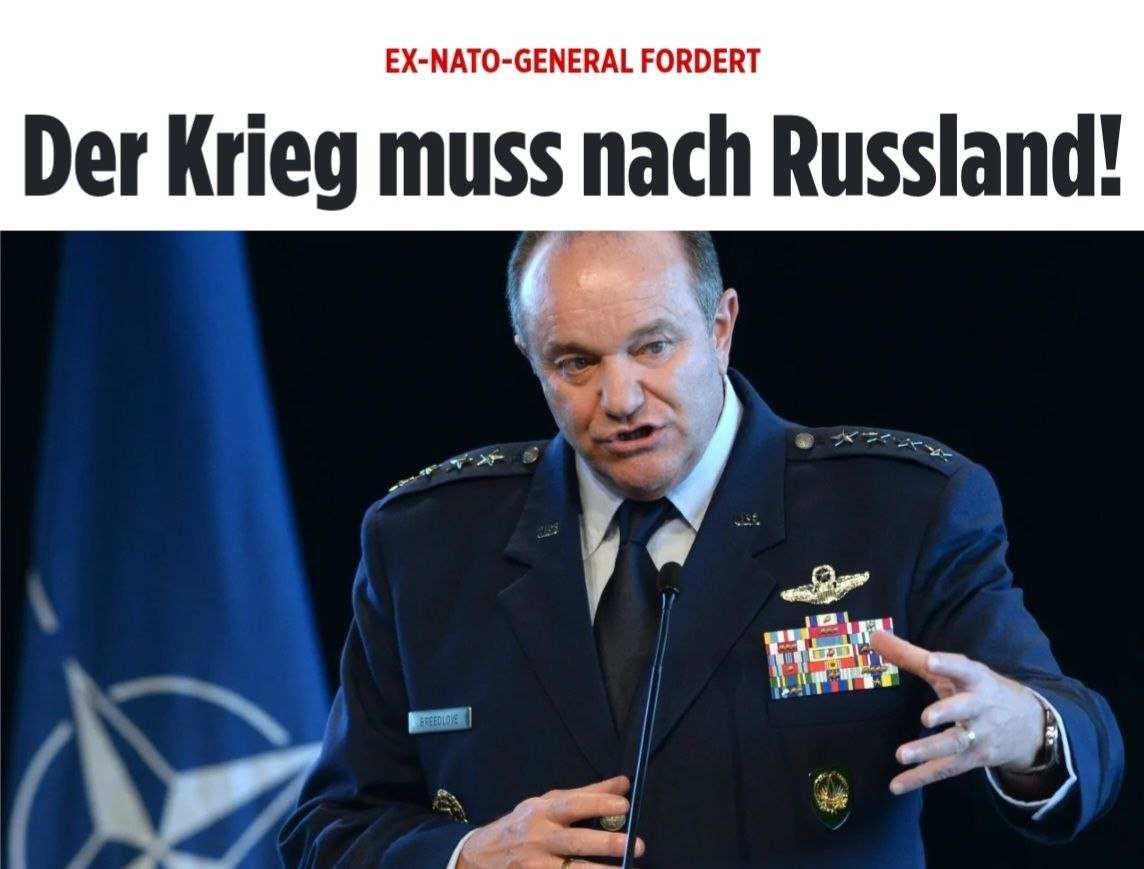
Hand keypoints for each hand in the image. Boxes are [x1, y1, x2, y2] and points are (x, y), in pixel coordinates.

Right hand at [457, 775, 645, 867]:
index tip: (624, 806)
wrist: (480, 856)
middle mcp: (538, 838)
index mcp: (542, 812)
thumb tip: (622, 784)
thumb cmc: (522, 825)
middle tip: (636, 845)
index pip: (573, 805)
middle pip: (575, 841)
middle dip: (607, 843)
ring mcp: (535, 865)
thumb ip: (586, 795)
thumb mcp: (546, 804)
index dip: (598, 804)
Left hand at [870, 632, 1044, 794]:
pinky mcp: (973, 759)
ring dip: (929, 750)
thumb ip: (911, 655)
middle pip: (965, 709)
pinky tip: (896, 785)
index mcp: (975, 679)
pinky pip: (945, 769)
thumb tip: (874, 636)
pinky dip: (920, 778)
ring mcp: (979, 735)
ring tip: (901, 755)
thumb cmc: (976, 689)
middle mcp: (979, 707)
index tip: (930, 661)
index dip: (948, 664)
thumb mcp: (951, 671)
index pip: (962, 669)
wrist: (1028, 725)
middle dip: (948, 712)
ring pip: (955, 744)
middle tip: (926, 717)